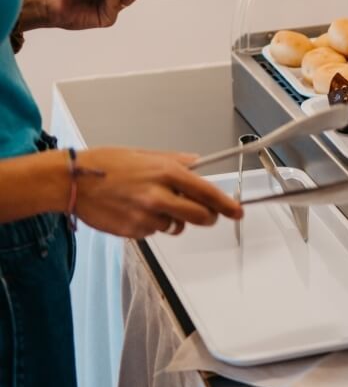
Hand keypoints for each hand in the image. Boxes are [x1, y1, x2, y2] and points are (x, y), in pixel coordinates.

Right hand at [72, 147, 242, 238]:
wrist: (71, 181)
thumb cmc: (106, 164)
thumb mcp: (144, 154)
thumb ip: (175, 161)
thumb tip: (197, 163)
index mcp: (166, 172)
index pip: (207, 192)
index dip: (226, 204)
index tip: (237, 211)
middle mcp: (159, 195)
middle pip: (200, 216)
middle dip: (207, 217)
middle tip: (205, 213)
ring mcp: (146, 215)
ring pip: (176, 226)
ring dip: (174, 219)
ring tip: (152, 204)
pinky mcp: (133, 231)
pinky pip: (154, 232)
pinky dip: (151, 225)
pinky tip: (135, 211)